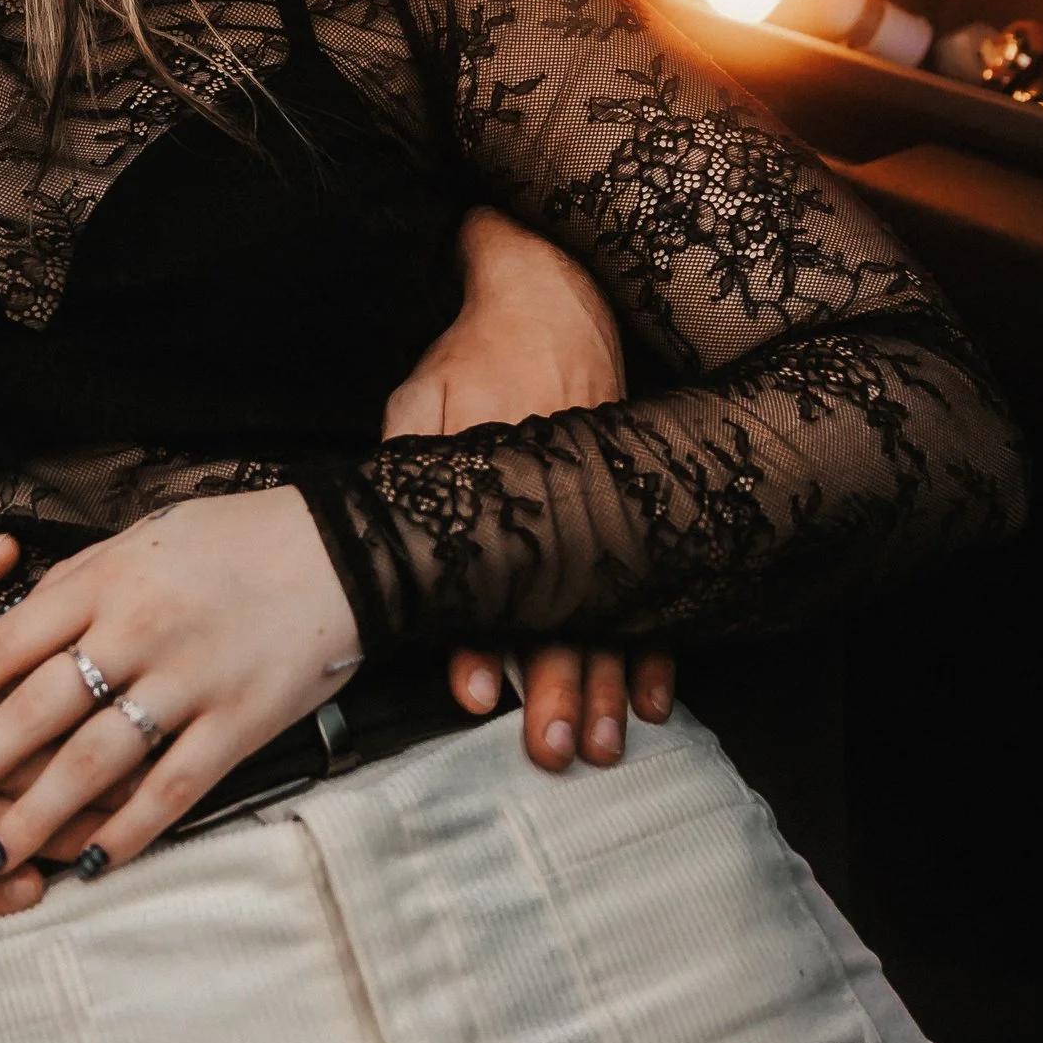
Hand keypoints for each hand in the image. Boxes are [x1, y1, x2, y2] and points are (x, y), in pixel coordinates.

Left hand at [0, 487, 355, 886]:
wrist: (340, 549)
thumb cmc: (231, 540)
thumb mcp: (140, 538)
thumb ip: (75, 586)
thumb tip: (9, 631)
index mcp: (104, 580)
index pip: (7, 644)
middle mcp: (137, 631)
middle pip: (35, 712)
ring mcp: (188, 681)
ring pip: (93, 762)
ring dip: (34, 816)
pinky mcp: (239, 724)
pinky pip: (172, 788)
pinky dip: (127, 830)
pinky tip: (91, 862)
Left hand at [391, 205, 669, 768]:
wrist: (554, 295)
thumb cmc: (476, 354)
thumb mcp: (424, 399)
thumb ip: (409, 467)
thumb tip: (387, 541)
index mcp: (508, 475)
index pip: (495, 574)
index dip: (483, 637)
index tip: (477, 690)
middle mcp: (566, 499)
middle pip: (562, 607)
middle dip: (555, 684)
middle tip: (549, 746)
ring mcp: (610, 506)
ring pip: (612, 611)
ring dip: (605, 683)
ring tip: (600, 742)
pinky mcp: (638, 508)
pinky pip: (652, 589)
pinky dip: (655, 648)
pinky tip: (653, 695)